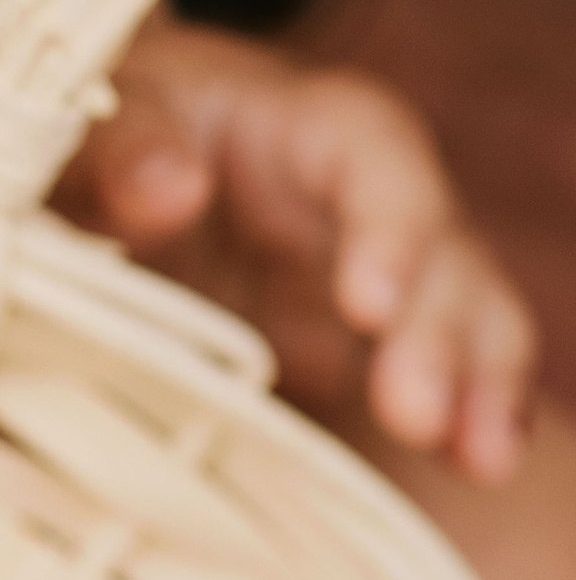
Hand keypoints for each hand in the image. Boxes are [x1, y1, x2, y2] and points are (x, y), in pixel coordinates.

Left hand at [56, 9, 536, 481]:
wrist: (115, 163)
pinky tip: (480, 460)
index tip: (364, 302)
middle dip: (436, 330)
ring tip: (476, 454)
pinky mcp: (374, 345)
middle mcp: (368, 198)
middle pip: (438, 248)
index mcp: (308, 125)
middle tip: (412, 412)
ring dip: (474, 380)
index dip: (385, 225)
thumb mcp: (98, 119)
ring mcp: (385, 273)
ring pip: (464, 311)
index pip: (374, 155)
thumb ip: (121, 150)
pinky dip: (471, 410)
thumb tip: (169, 187)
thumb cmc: (114, 124)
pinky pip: (446, 371)